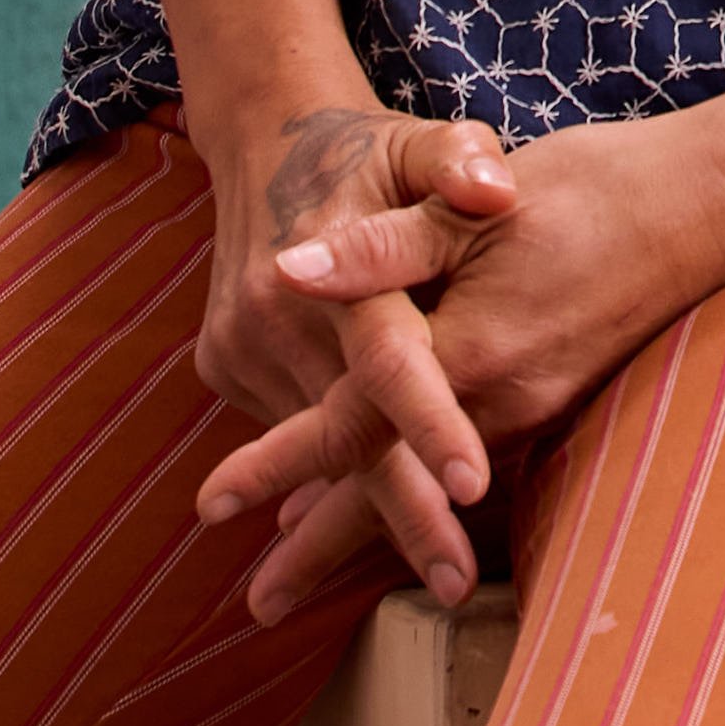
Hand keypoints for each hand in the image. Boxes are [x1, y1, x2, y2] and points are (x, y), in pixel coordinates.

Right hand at [193, 93, 513, 614]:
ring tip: (443, 578)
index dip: (428, 421)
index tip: (472, 485)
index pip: (387, 356)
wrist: (261, 142)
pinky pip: (294, 429)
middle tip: (458, 585)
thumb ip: (458, 161)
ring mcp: (242, 347)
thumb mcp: (418, 140)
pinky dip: (335, 473)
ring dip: (371, 509)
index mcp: (331, 259)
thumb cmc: (367, 151)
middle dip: (406, 515)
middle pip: (351, 432)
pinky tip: (380, 523)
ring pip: (320, 446)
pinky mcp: (226, 368)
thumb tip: (498, 191)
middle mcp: (276, 314)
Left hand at [197, 100, 724, 620]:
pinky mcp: (557, 397)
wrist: (717, 207)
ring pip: (426, 482)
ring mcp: (535, 407)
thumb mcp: (479, 198)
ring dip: (365, 522)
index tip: (209, 507)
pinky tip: (394, 490)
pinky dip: (418, 485)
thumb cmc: (597, 187)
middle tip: (255, 606)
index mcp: (468, 350)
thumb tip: (288, 271)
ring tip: (301, 560)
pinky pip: (466, 462)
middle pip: (387, 487)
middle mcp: (500, 400)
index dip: (277, 465)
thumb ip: (383, 244)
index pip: (351, 425)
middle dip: (318, 549)